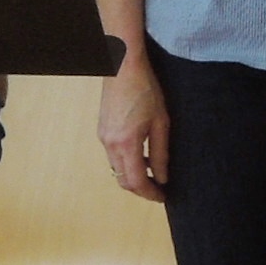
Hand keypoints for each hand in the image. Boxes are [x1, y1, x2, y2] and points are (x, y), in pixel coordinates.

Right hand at [98, 57, 170, 202]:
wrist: (122, 68)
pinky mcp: (102, 131)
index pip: (136, 181)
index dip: (150, 193)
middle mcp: (110, 144)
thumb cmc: (145, 90)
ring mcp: (103, 138)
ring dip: (133, 175)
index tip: (163, 196)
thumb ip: (160, 153)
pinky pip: (113, 156)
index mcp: (126, 143)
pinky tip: (141, 155)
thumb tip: (163, 177)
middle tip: (159, 189)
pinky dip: (127, 162)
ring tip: (153, 172)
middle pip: (123, 179)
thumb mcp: (160, 123)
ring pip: (117, 168)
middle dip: (141, 188)